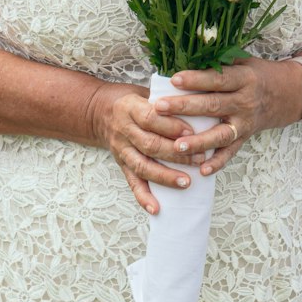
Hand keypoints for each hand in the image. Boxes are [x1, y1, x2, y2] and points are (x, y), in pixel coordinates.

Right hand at [87, 81, 206, 214]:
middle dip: (176, 153)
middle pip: (149, 144)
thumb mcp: (147, 92)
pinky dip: (143, 197)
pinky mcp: (121, 165)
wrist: (100, 111)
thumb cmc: (135, 101)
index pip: (151, 117)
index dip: (171, 125)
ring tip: (186, 183)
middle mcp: (124, 130)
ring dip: (164, 176)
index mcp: (130, 107)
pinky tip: (156, 209)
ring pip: (142, 165)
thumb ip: (168, 100)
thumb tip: (201, 102)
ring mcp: (121, 149)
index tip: (191, 132)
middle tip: (199, 158)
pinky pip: (132, 183)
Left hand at [152, 57, 301, 176]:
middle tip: (160, 108)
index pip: (217, 79)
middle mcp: (245, 102)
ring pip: (221, 134)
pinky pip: (231, 153)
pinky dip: (217, 162)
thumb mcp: (243, 60)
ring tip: (177, 146)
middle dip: (185, 107)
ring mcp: (245, 123)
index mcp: (244, 78)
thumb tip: (185, 54)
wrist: (289, 94)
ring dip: (199, 141)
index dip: (196, 79)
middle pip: (213, 105)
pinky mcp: (245, 138)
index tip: (173, 79)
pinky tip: (201, 170)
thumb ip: (219, 60)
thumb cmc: (257, 74)